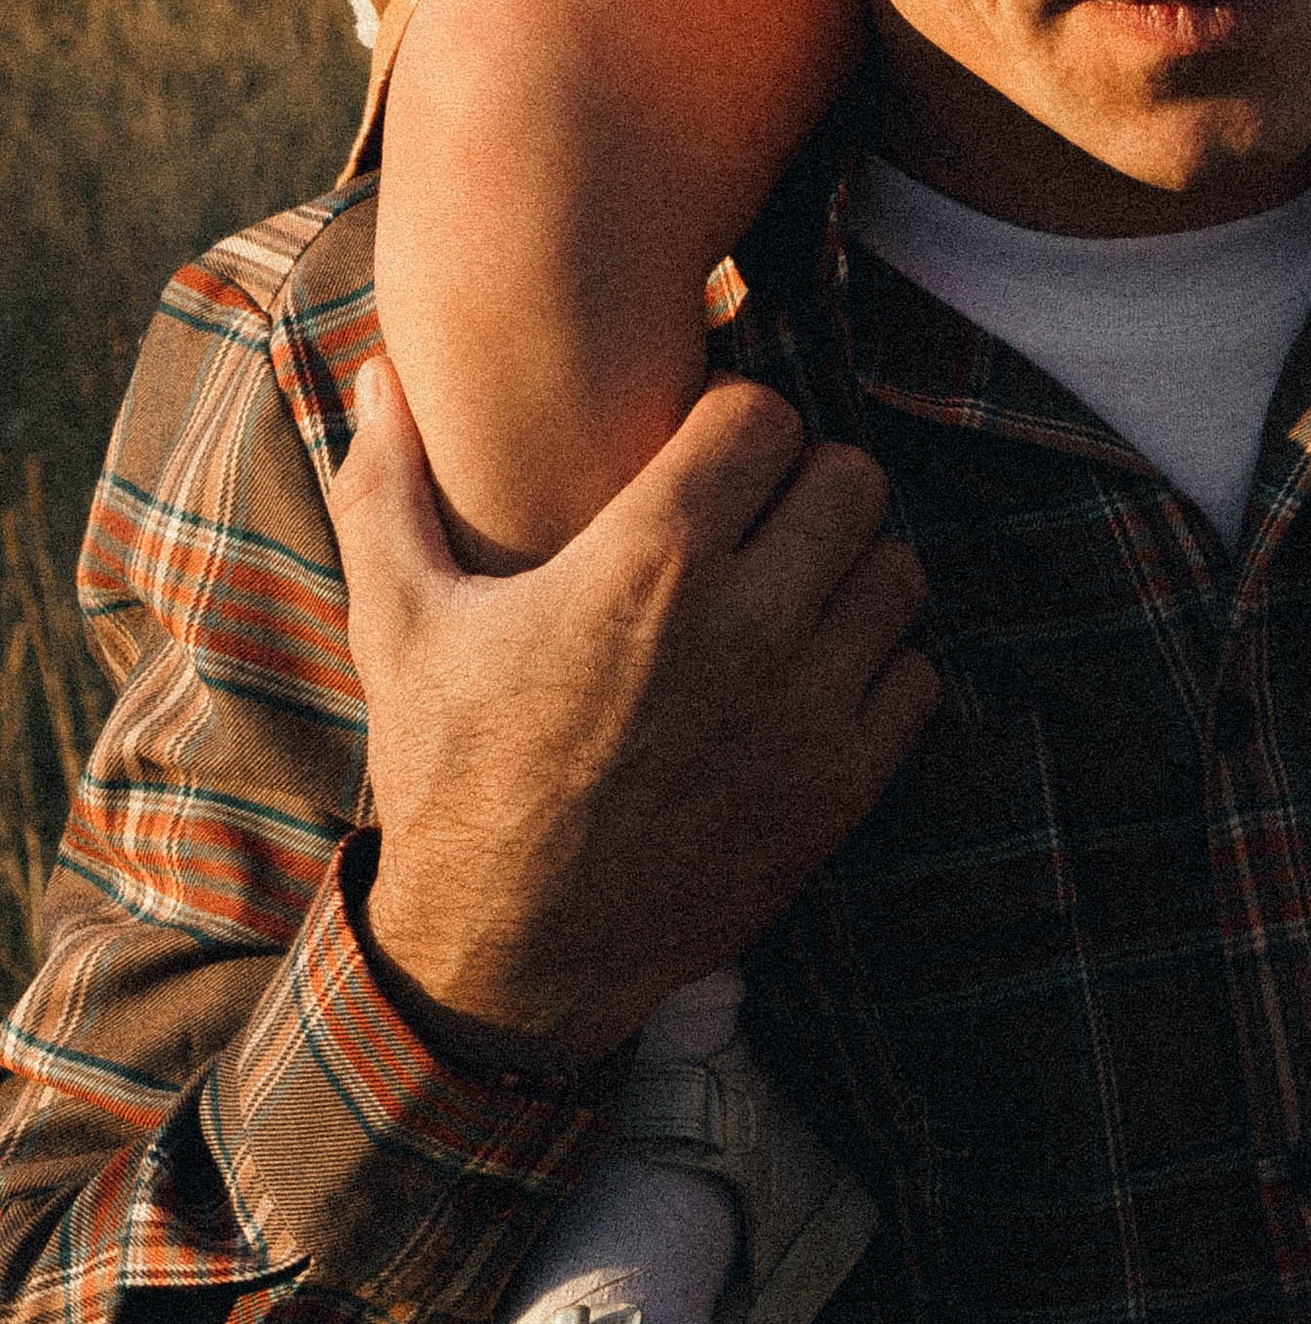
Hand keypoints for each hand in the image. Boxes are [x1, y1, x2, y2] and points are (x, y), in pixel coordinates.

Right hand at [336, 359, 937, 1070]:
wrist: (504, 956)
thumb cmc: (450, 774)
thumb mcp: (399, 621)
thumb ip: (388, 482)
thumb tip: (380, 367)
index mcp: (648, 562)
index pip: (767, 416)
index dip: (736, 422)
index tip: (702, 455)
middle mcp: (746, 624)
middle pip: (852, 478)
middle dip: (806, 485)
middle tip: (756, 518)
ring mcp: (805, 709)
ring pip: (897, 570)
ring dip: (850, 571)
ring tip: (788, 591)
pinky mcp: (841, 788)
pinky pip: (916, 676)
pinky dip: (878, 666)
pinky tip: (812, 676)